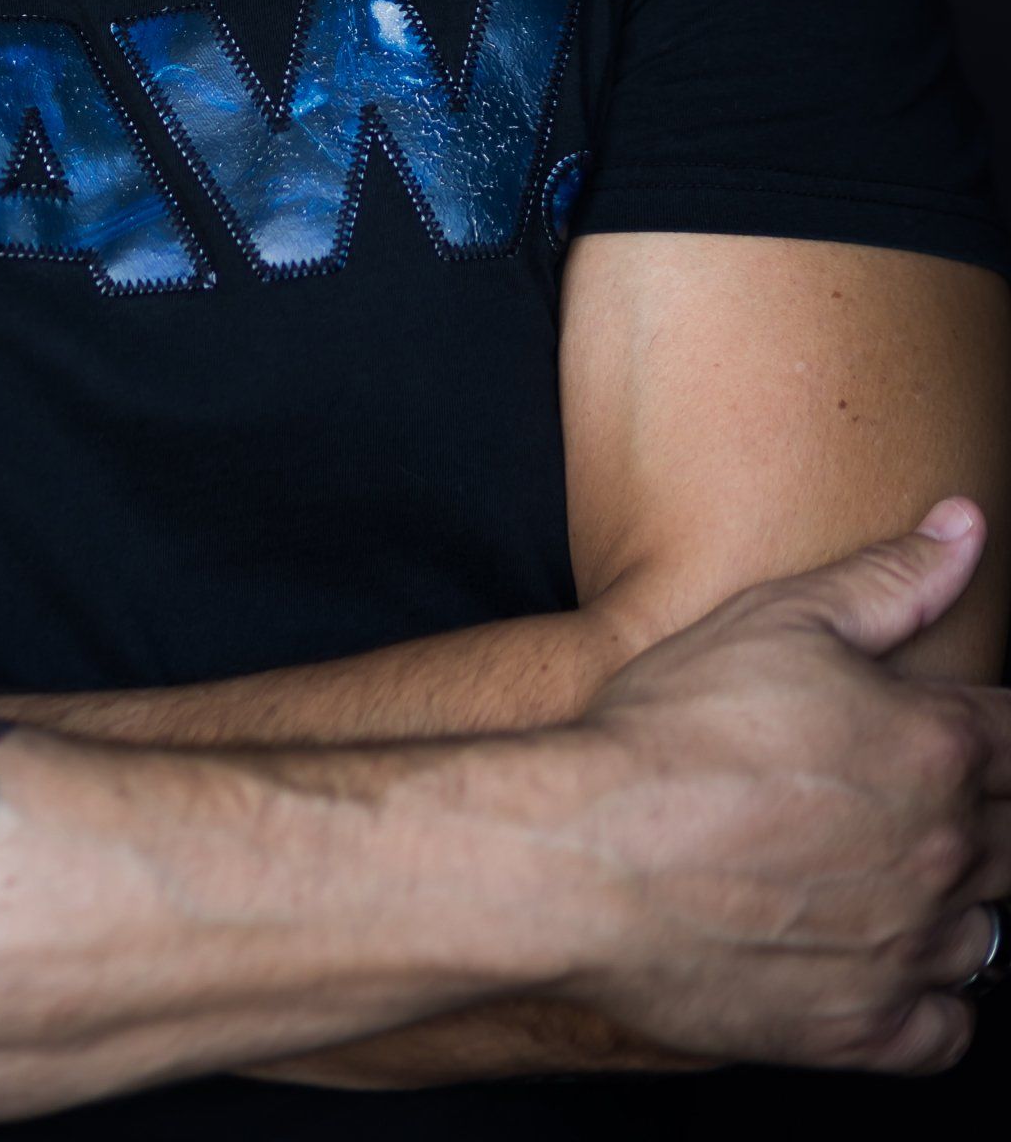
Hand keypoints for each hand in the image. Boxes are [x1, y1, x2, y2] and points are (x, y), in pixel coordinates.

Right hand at [566, 497, 1008, 1072]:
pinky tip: (891, 959)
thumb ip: (890, 578)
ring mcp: (907, 947)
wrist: (589, 856)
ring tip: (902, 873)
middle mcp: (943, 851)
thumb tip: (966, 528)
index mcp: (936, 746)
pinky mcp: (862, 1027)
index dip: (1004, 732)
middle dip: (991, 814)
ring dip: (961, 902)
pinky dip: (935, 1000)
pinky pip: (949, 1030)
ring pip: (991, 936)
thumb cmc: (672, 730)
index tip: (974, 735)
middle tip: (917, 796)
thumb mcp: (777, 618)